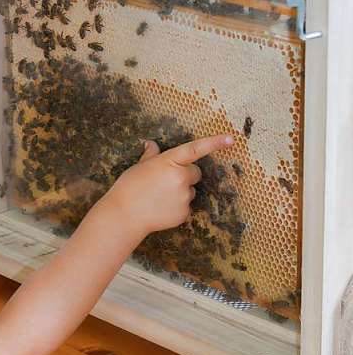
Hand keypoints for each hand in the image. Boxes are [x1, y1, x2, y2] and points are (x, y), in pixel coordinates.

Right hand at [102, 134, 233, 239]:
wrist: (124, 215)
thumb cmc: (128, 187)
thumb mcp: (138, 166)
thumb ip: (151, 155)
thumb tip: (151, 144)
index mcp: (169, 162)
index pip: (195, 149)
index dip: (214, 143)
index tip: (230, 139)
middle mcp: (180, 178)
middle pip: (195, 173)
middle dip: (186, 175)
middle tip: (166, 182)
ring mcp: (184, 196)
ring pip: (190, 191)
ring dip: (180, 192)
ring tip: (159, 198)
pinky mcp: (184, 213)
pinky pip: (186, 207)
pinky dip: (177, 208)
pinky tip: (161, 209)